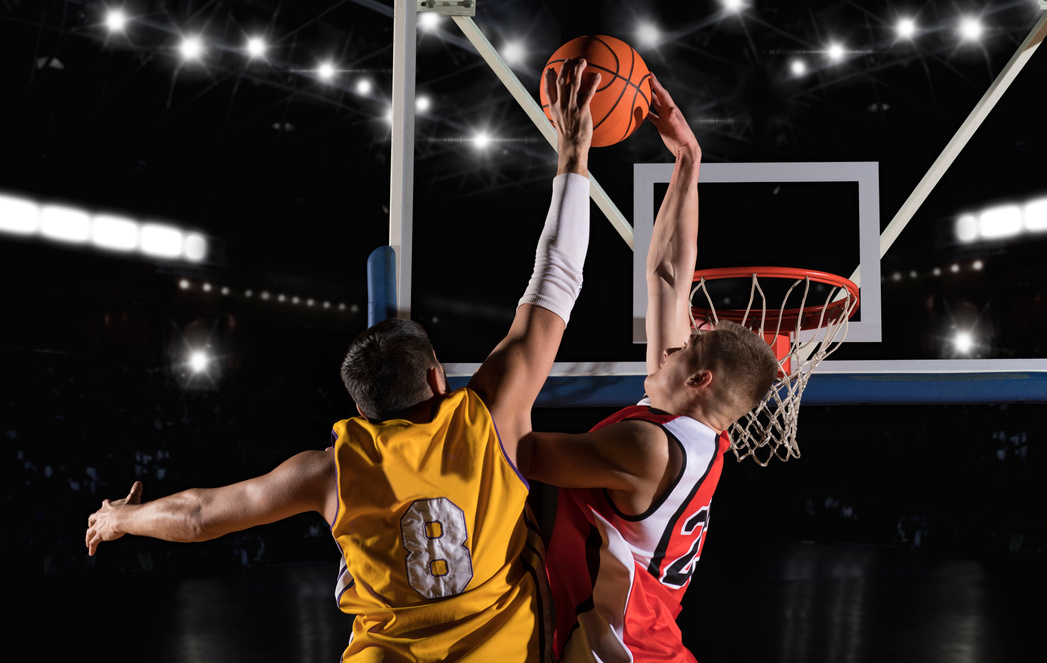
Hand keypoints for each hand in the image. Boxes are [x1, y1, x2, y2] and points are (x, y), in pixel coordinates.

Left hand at [86, 481, 142, 555]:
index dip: (104, 508)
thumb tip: (139, 482)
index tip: (105, 507)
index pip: (103, 506)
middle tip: (91, 526)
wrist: (125, 518)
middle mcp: (100, 516)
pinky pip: (93, 543)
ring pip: (90, 532)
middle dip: (91, 523)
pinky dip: (92, 548)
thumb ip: (135, 490)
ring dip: (89, 538)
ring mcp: (99, 526)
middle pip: (92, 519)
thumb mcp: (133, 497)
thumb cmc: (130, 507)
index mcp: (107, 507)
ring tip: (88, 543)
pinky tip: (91, 553)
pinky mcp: (99, 535)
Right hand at [544, 58, 600, 173]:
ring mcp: (571, 108)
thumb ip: (563, 117)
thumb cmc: (569, 141)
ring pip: (573, 84)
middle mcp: (561, 106)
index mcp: (554, 109)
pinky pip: (588, 94)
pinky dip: (593, 84)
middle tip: (569, 60)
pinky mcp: (582, 111)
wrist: (572, 149)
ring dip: (578, 70)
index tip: (550, 69)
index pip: (548, 90)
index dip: (548, 78)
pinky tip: (598, 76)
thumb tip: (568, 115)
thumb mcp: (561, 127)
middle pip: (561, 82)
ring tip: (583, 61)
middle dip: (564, 68)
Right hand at [647, 73, 699, 161]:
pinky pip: (652, 116)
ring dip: (649, 97)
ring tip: (641, 90)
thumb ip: (673, 118)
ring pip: (655, 104)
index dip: (656, 85)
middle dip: (652, 86)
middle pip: (658, 95)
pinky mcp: (661, 125)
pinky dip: (646, 111)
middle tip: (645, 76)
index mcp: (672, 109)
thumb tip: (671, 109)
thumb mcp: (677, 127)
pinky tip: (641, 109)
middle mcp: (668, 111)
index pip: (663, 94)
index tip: (650, 75)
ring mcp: (664, 118)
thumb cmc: (682, 137)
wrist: (684, 148)